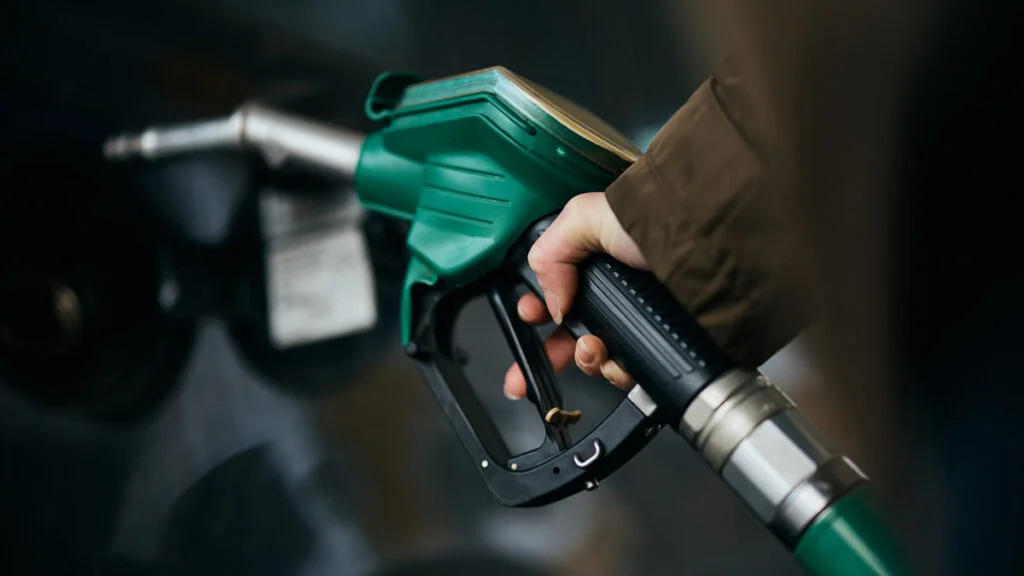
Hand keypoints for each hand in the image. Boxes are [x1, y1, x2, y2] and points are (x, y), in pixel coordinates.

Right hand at [503, 192, 649, 399]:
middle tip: (540, 360)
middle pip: (570, 332)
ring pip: (596, 356)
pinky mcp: (659, 344)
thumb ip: (552, 252)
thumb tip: (550, 301)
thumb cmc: (660, 219)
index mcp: (594, 259)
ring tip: (592, 349)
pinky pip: (628, 371)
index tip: (530, 316)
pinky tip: (618, 363)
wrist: (712, 248)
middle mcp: (614, 292)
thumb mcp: (587, 217)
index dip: (536, 307)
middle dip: (550, 351)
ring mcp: (637, 320)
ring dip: (586, 360)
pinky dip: (618, 373)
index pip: (554, 290)